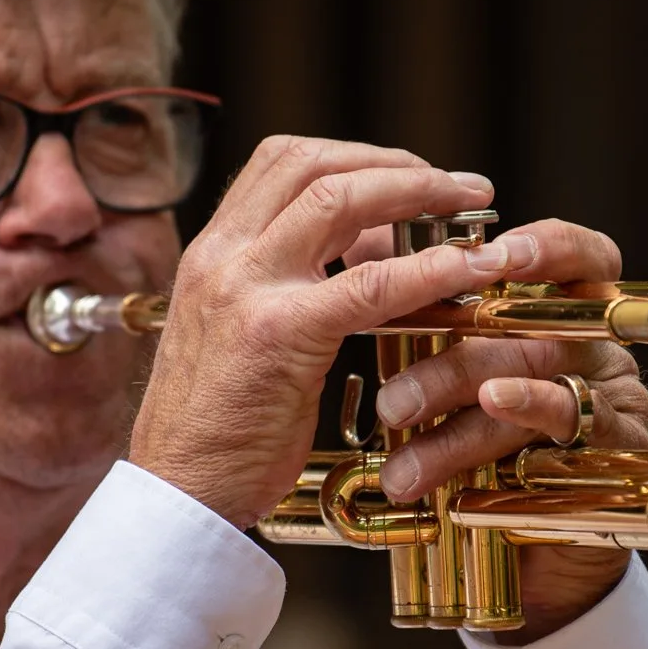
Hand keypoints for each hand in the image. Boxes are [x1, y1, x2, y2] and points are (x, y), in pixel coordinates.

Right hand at [129, 137, 538, 528]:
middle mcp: (221, 256)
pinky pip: (369, 284)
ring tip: (471, 207)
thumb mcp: (239, 337)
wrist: (177, 492)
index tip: (406, 175)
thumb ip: (285, 288)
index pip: (281, 161)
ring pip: (338, 199)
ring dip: (417, 191)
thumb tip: (362, 254)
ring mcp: (245, 289)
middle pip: (312, 163)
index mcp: (211, 253)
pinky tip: (469, 270)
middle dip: (394, 163)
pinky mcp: (279, 334)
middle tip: (454, 185)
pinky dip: (428, 267)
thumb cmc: (215, 431)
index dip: (354, 156)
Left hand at [366, 219, 647, 641]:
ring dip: (464, 408)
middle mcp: (599, 347)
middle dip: (456, 353)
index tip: (495, 250)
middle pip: (537, 325)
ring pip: (545, 375)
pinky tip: (492, 409)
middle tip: (391, 401)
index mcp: (566, 316)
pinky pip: (578, 419)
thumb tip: (359, 284)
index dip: (547, 245)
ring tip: (401, 448)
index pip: (579, 257)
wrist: (520, 566)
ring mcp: (616, 396)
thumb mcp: (455, 394)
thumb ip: (434, 336)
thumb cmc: (480, 464)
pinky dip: (528, 410)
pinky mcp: (622, 449)